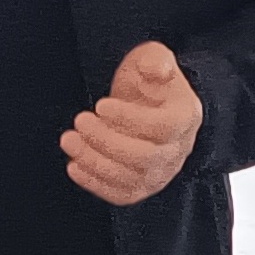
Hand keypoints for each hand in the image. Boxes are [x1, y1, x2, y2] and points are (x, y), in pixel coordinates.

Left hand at [63, 42, 202, 206]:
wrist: (150, 107)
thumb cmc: (150, 83)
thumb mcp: (154, 59)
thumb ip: (156, 60)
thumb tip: (157, 69)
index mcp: (185, 118)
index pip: (162, 127)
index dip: (130, 118)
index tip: (101, 105)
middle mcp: (177, 151)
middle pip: (145, 157)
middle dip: (107, 141)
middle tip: (80, 121)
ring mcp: (160, 173)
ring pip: (130, 179)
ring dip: (95, 161)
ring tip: (69, 139)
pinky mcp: (141, 187)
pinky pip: (120, 195)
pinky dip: (95, 183)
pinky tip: (73, 165)